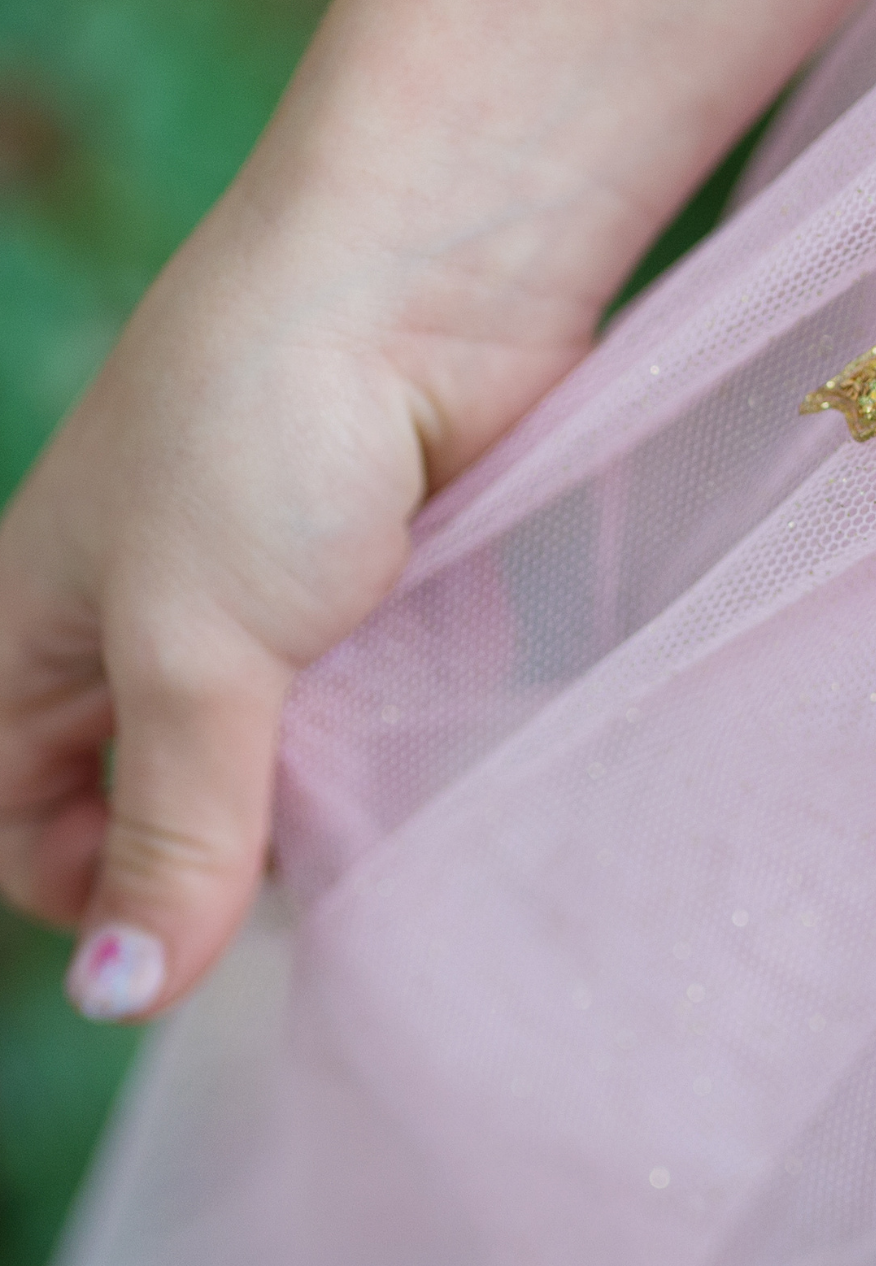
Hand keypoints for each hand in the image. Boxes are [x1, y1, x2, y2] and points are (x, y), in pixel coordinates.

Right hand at [0, 0, 875, 1017]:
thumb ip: (168, 826)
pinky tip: (444, 774)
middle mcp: (141, 632)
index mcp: (33, 636)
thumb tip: (121, 1002)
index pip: (24, 834)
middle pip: (156, 817)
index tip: (199, 917)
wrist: (433, 264)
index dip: (95, 897)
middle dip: (219, 867)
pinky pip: (372, 722)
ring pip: (278, 778)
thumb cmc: (262, 430)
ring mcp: (271, 613)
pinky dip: (398, 757)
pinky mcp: (382, 598)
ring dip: (323, 817)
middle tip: (310, 877)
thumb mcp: (188, 648)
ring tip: (385, 824)